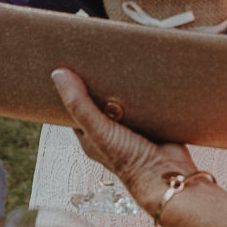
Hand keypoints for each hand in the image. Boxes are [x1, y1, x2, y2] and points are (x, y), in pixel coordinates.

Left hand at [51, 68, 197, 219]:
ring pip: (124, 98)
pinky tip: (144, 70)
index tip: (68, 62)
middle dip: (99, 80)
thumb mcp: (99, 130)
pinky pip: (146, 100)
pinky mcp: (152, 121)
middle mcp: (109, 130)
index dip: (71, 86)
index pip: (75, 106)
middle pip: (100, 99)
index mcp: (90, 135)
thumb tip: (57, 74)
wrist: (169, 174)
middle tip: (95, 52)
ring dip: (123, 83)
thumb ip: (79, 104)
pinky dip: (145, 88)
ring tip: (119, 55)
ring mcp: (131, 125)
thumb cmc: (129, 159)